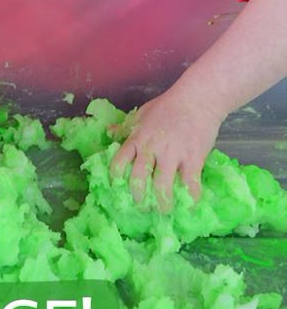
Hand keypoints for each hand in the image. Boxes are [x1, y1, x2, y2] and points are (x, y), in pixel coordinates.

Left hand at [111, 85, 224, 211]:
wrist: (198, 99)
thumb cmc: (168, 105)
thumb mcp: (143, 113)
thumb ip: (126, 127)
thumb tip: (109, 132)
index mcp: (138, 138)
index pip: (119, 161)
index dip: (116, 177)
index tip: (118, 187)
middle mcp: (152, 148)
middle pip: (138, 179)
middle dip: (137, 197)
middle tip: (141, 205)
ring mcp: (173, 155)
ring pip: (162, 186)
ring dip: (162, 203)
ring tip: (164, 209)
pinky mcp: (193, 159)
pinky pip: (190, 184)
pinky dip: (190, 197)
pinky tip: (189, 204)